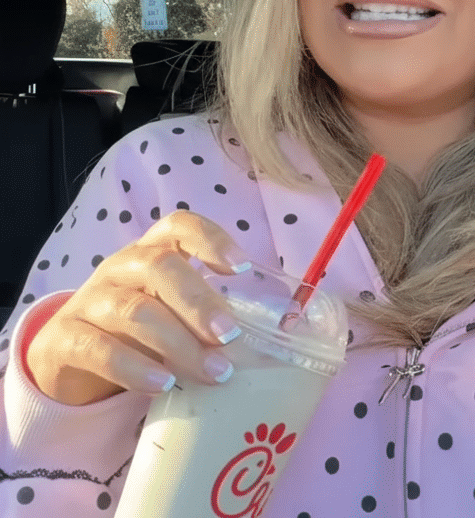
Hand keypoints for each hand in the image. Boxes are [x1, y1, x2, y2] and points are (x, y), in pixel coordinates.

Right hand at [27, 211, 252, 405]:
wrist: (68, 358)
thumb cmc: (139, 331)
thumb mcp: (173, 315)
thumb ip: (210, 318)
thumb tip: (273, 339)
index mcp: (152, 254)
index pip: (179, 226)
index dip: (211, 240)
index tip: (242, 270)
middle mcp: (119, 268)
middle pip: (159, 267)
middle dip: (200, 302)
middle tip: (230, 337)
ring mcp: (88, 302)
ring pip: (132, 310)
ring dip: (178, 343)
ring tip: (212, 374)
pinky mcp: (63, 340)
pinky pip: (97, 348)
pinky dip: (135, 368)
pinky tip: (163, 385)